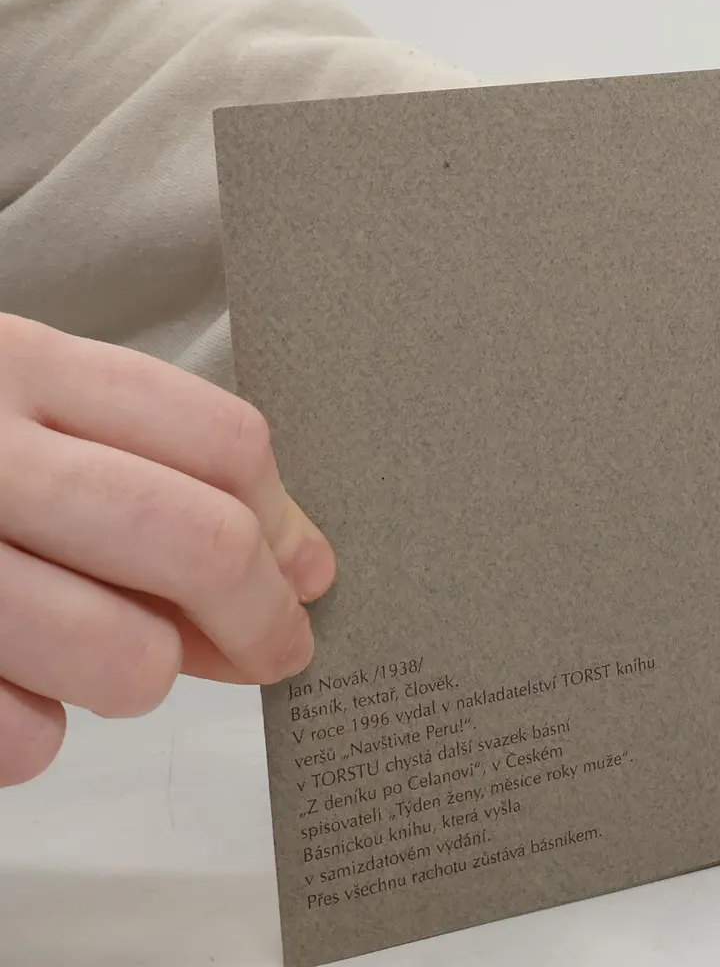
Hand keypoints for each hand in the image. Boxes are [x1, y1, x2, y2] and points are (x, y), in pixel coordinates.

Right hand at [0, 312, 334, 784]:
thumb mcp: (13, 398)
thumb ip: (141, 458)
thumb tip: (293, 561)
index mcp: (23, 366)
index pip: (221, 440)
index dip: (287, 519)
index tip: (307, 570)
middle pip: (194, 542)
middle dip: (258, 617)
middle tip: (275, 651)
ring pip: (121, 657)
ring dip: (141, 677)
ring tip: (118, 660)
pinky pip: (19, 737)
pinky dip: (34, 734)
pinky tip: (13, 690)